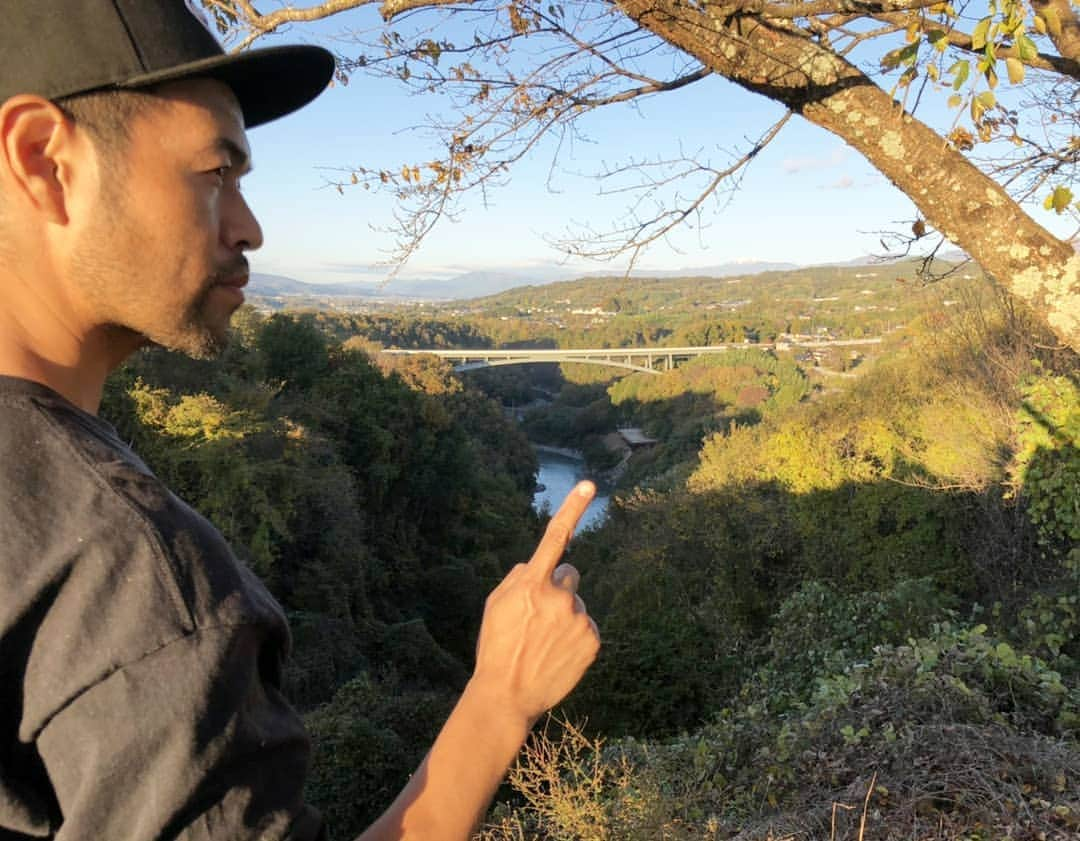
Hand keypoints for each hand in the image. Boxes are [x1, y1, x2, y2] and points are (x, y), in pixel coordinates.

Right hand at [470, 481, 600, 724]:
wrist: (507, 695)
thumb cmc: (496, 646)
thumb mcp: (495, 605)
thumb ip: (516, 578)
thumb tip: (535, 565)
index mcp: (531, 583)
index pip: (555, 537)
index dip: (573, 508)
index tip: (591, 485)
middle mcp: (559, 596)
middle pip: (569, 575)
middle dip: (558, 587)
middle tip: (539, 617)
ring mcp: (579, 618)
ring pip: (577, 603)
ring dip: (565, 615)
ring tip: (544, 643)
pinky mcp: (593, 640)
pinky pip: (586, 626)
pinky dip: (575, 637)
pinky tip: (557, 654)